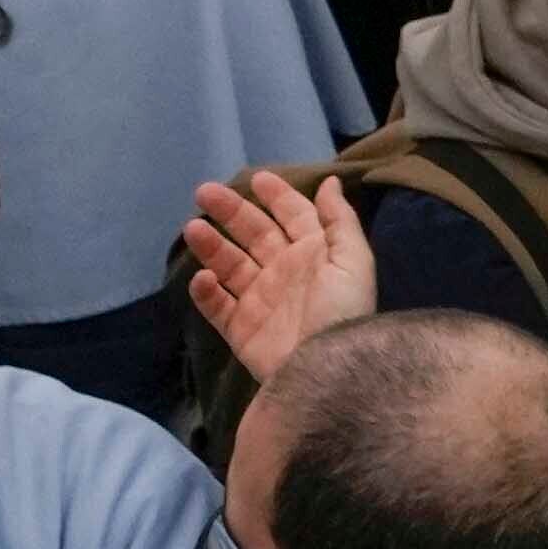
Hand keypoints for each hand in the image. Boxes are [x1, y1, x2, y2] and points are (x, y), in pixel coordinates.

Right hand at [180, 169, 375, 372]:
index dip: (278, 196)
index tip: (257, 179)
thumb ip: (339, 220)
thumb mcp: (353, 261)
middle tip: (203, 192)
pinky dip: (206, 291)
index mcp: (314, 253)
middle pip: (254, 234)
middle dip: (231, 211)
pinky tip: (205, 277)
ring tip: (194, 228)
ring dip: (212, 245)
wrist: (326, 369)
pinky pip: (217, 306)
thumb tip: (330, 181)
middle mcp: (285, 272)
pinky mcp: (241, 330)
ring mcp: (260, 301)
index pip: (294, 216)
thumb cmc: (342, 311)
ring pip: (230, 265)